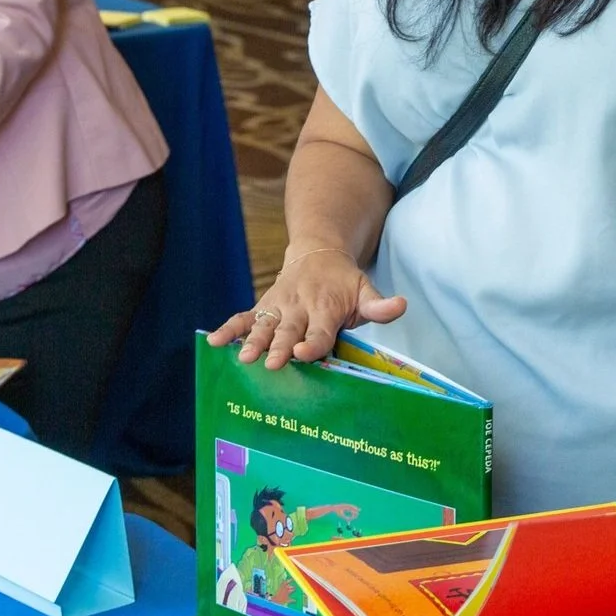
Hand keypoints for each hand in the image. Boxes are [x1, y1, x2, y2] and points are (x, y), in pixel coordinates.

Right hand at [206, 246, 406, 369]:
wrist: (316, 252)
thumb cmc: (344, 283)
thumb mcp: (364, 289)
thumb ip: (378, 304)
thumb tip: (401, 305)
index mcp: (325, 308)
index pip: (320, 331)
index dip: (312, 344)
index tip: (303, 354)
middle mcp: (299, 308)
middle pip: (288, 331)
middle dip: (279, 347)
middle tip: (272, 363)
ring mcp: (278, 308)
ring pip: (264, 326)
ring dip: (253, 341)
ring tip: (243, 357)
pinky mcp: (263, 307)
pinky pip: (244, 318)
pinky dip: (230, 329)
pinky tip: (214, 341)